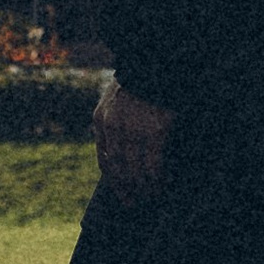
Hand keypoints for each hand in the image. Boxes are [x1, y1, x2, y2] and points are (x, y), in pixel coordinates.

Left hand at [94, 79, 171, 198]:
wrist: (154, 59)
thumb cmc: (139, 77)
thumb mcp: (115, 96)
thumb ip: (113, 120)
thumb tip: (121, 151)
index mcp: (101, 119)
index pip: (104, 159)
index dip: (113, 180)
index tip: (120, 192)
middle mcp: (113, 128)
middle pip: (118, 169)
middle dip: (126, 190)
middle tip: (134, 203)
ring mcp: (133, 131)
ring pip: (136, 171)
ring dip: (143, 188)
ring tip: (151, 196)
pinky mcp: (155, 132)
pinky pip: (154, 165)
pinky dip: (158, 179)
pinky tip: (163, 184)